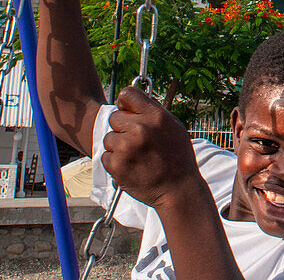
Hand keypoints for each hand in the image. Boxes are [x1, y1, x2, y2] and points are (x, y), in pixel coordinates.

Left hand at [101, 87, 203, 210]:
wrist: (178, 189)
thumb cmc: (178, 157)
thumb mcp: (173, 127)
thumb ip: (153, 112)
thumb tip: (135, 102)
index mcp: (155, 116)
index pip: (127, 93)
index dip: (125, 103)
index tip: (128, 111)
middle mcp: (140, 129)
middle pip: (114, 117)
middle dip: (122, 127)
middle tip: (136, 140)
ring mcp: (126, 147)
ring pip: (109, 137)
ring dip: (118, 145)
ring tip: (135, 155)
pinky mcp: (117, 165)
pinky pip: (106, 156)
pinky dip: (115, 161)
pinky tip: (131, 166)